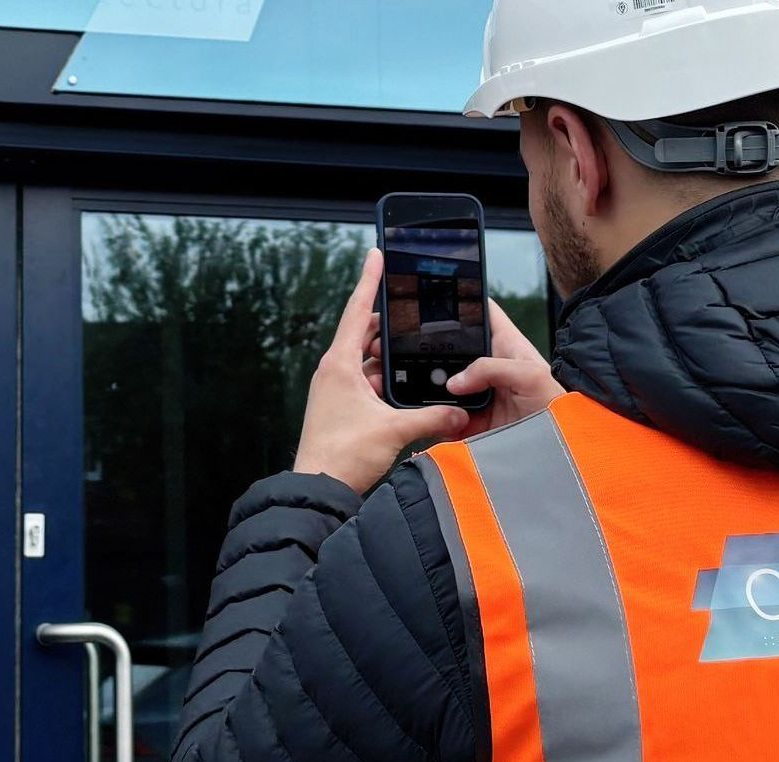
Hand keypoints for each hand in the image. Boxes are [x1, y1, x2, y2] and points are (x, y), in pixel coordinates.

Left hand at [294, 249, 470, 493]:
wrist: (318, 490)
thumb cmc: (343, 455)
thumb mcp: (394, 430)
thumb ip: (432, 417)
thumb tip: (460, 414)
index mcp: (339, 364)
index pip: (357, 311)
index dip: (369, 281)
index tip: (376, 255)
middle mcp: (333, 372)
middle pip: (363, 334)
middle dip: (388, 326)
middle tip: (412, 316)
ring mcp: (335, 390)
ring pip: (366, 361)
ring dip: (388, 359)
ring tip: (414, 354)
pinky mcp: (340, 408)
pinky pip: (365, 383)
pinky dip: (383, 382)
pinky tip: (404, 389)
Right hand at [362, 296, 564, 439]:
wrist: (554, 452)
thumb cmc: (554, 406)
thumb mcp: (530, 375)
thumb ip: (492, 368)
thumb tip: (456, 382)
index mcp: (505, 345)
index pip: (482, 313)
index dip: (463, 300)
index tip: (436, 293)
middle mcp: (488, 367)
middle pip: (452, 349)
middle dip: (432, 350)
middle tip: (408, 347)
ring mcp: (477, 394)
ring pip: (443, 384)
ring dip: (430, 387)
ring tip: (414, 386)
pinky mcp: (470, 420)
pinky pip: (444, 416)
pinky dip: (434, 418)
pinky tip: (427, 416)